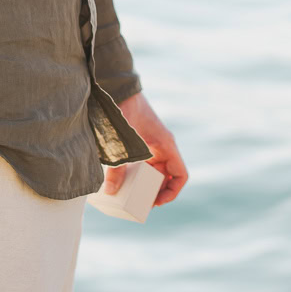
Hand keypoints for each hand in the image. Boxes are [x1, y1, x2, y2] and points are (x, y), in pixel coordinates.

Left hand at [104, 90, 189, 206]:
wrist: (116, 88)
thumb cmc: (122, 110)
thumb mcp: (120, 140)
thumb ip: (116, 166)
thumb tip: (110, 191)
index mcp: (166, 145)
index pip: (180, 175)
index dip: (172, 192)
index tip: (156, 202)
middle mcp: (161, 146)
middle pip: (166, 177)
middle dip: (155, 192)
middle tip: (139, 204)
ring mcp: (151, 144)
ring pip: (154, 171)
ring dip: (144, 184)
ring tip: (129, 195)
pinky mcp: (139, 142)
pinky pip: (143, 164)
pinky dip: (135, 174)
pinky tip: (120, 180)